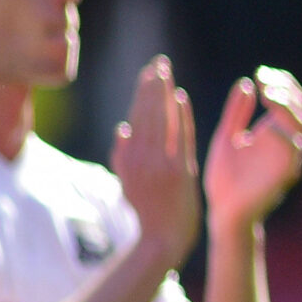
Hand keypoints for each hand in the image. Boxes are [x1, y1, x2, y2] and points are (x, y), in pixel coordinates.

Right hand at [113, 57, 200, 269]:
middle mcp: (140, 158)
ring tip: (165, 72)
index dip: (142, 94)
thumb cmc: (146, 211)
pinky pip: (179, 137)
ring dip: (162, 94)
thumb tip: (123, 128)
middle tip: (158, 63)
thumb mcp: (127, 182)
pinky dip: (179, 117)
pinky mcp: (179, 171)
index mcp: (127, 159)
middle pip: (146, 114)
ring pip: (160, 121)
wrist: (162, 238)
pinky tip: (179, 97)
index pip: (136, 118)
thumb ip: (123, 155)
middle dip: (152, 86)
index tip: (148, 74)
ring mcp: (160, 164)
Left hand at [203, 66, 301, 232]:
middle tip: (264, 81)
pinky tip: (265, 128)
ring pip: (299, 126)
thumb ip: (236, 112)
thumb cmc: (225, 178)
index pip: (290, 101)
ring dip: (285, 108)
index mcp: (274, 132)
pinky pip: (292, 151)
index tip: (260, 74)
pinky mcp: (285, 175)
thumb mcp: (227, 137)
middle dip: (284, 91)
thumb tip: (247, 83)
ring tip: (267, 95)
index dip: (281, 84)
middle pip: (299, 109)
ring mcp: (288, 158)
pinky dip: (282, 136)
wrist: (223, 212)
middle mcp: (286, 143)